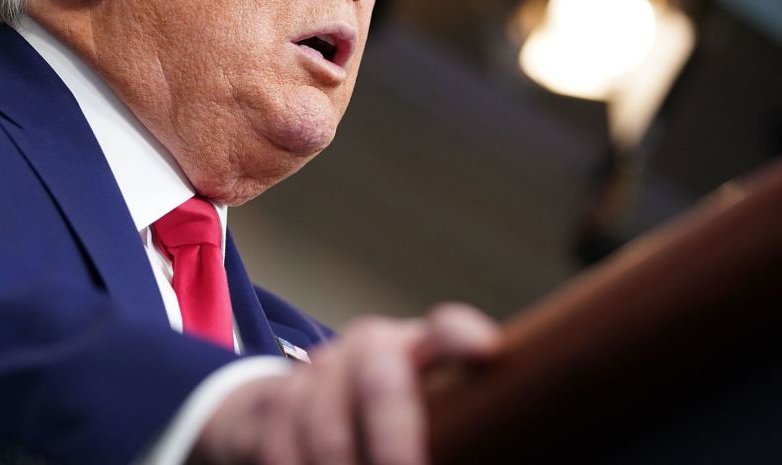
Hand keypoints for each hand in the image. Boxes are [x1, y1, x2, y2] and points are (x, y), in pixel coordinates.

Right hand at [191, 303, 500, 464]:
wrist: (296, 407)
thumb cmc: (389, 424)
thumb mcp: (428, 413)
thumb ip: (456, 423)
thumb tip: (505, 453)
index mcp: (418, 349)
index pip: (445, 329)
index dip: (461, 334)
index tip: (485, 351)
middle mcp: (368, 348)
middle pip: (379, 380)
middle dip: (394, 439)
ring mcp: (319, 371)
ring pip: (323, 421)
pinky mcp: (276, 397)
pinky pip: (280, 440)